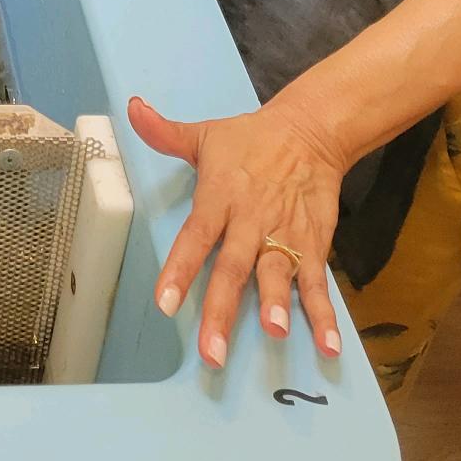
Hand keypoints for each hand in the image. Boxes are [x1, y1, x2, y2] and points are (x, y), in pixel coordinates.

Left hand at [128, 93, 345, 369]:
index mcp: (220, 196)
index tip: (164, 303)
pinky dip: (324, 315)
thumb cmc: (250, 139)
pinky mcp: (315, 243)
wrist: (311, 130)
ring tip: (275, 332)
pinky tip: (328, 346)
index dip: (180, 268)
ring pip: (278, 274)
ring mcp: (285, 234)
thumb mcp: (205, 134)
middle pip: (233, 268)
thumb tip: (132, 108)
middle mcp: (251, 220)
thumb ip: (165, 133)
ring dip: (277, 304)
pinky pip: (318, 282)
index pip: (196, 235)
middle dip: (222, 310)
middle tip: (212, 352)